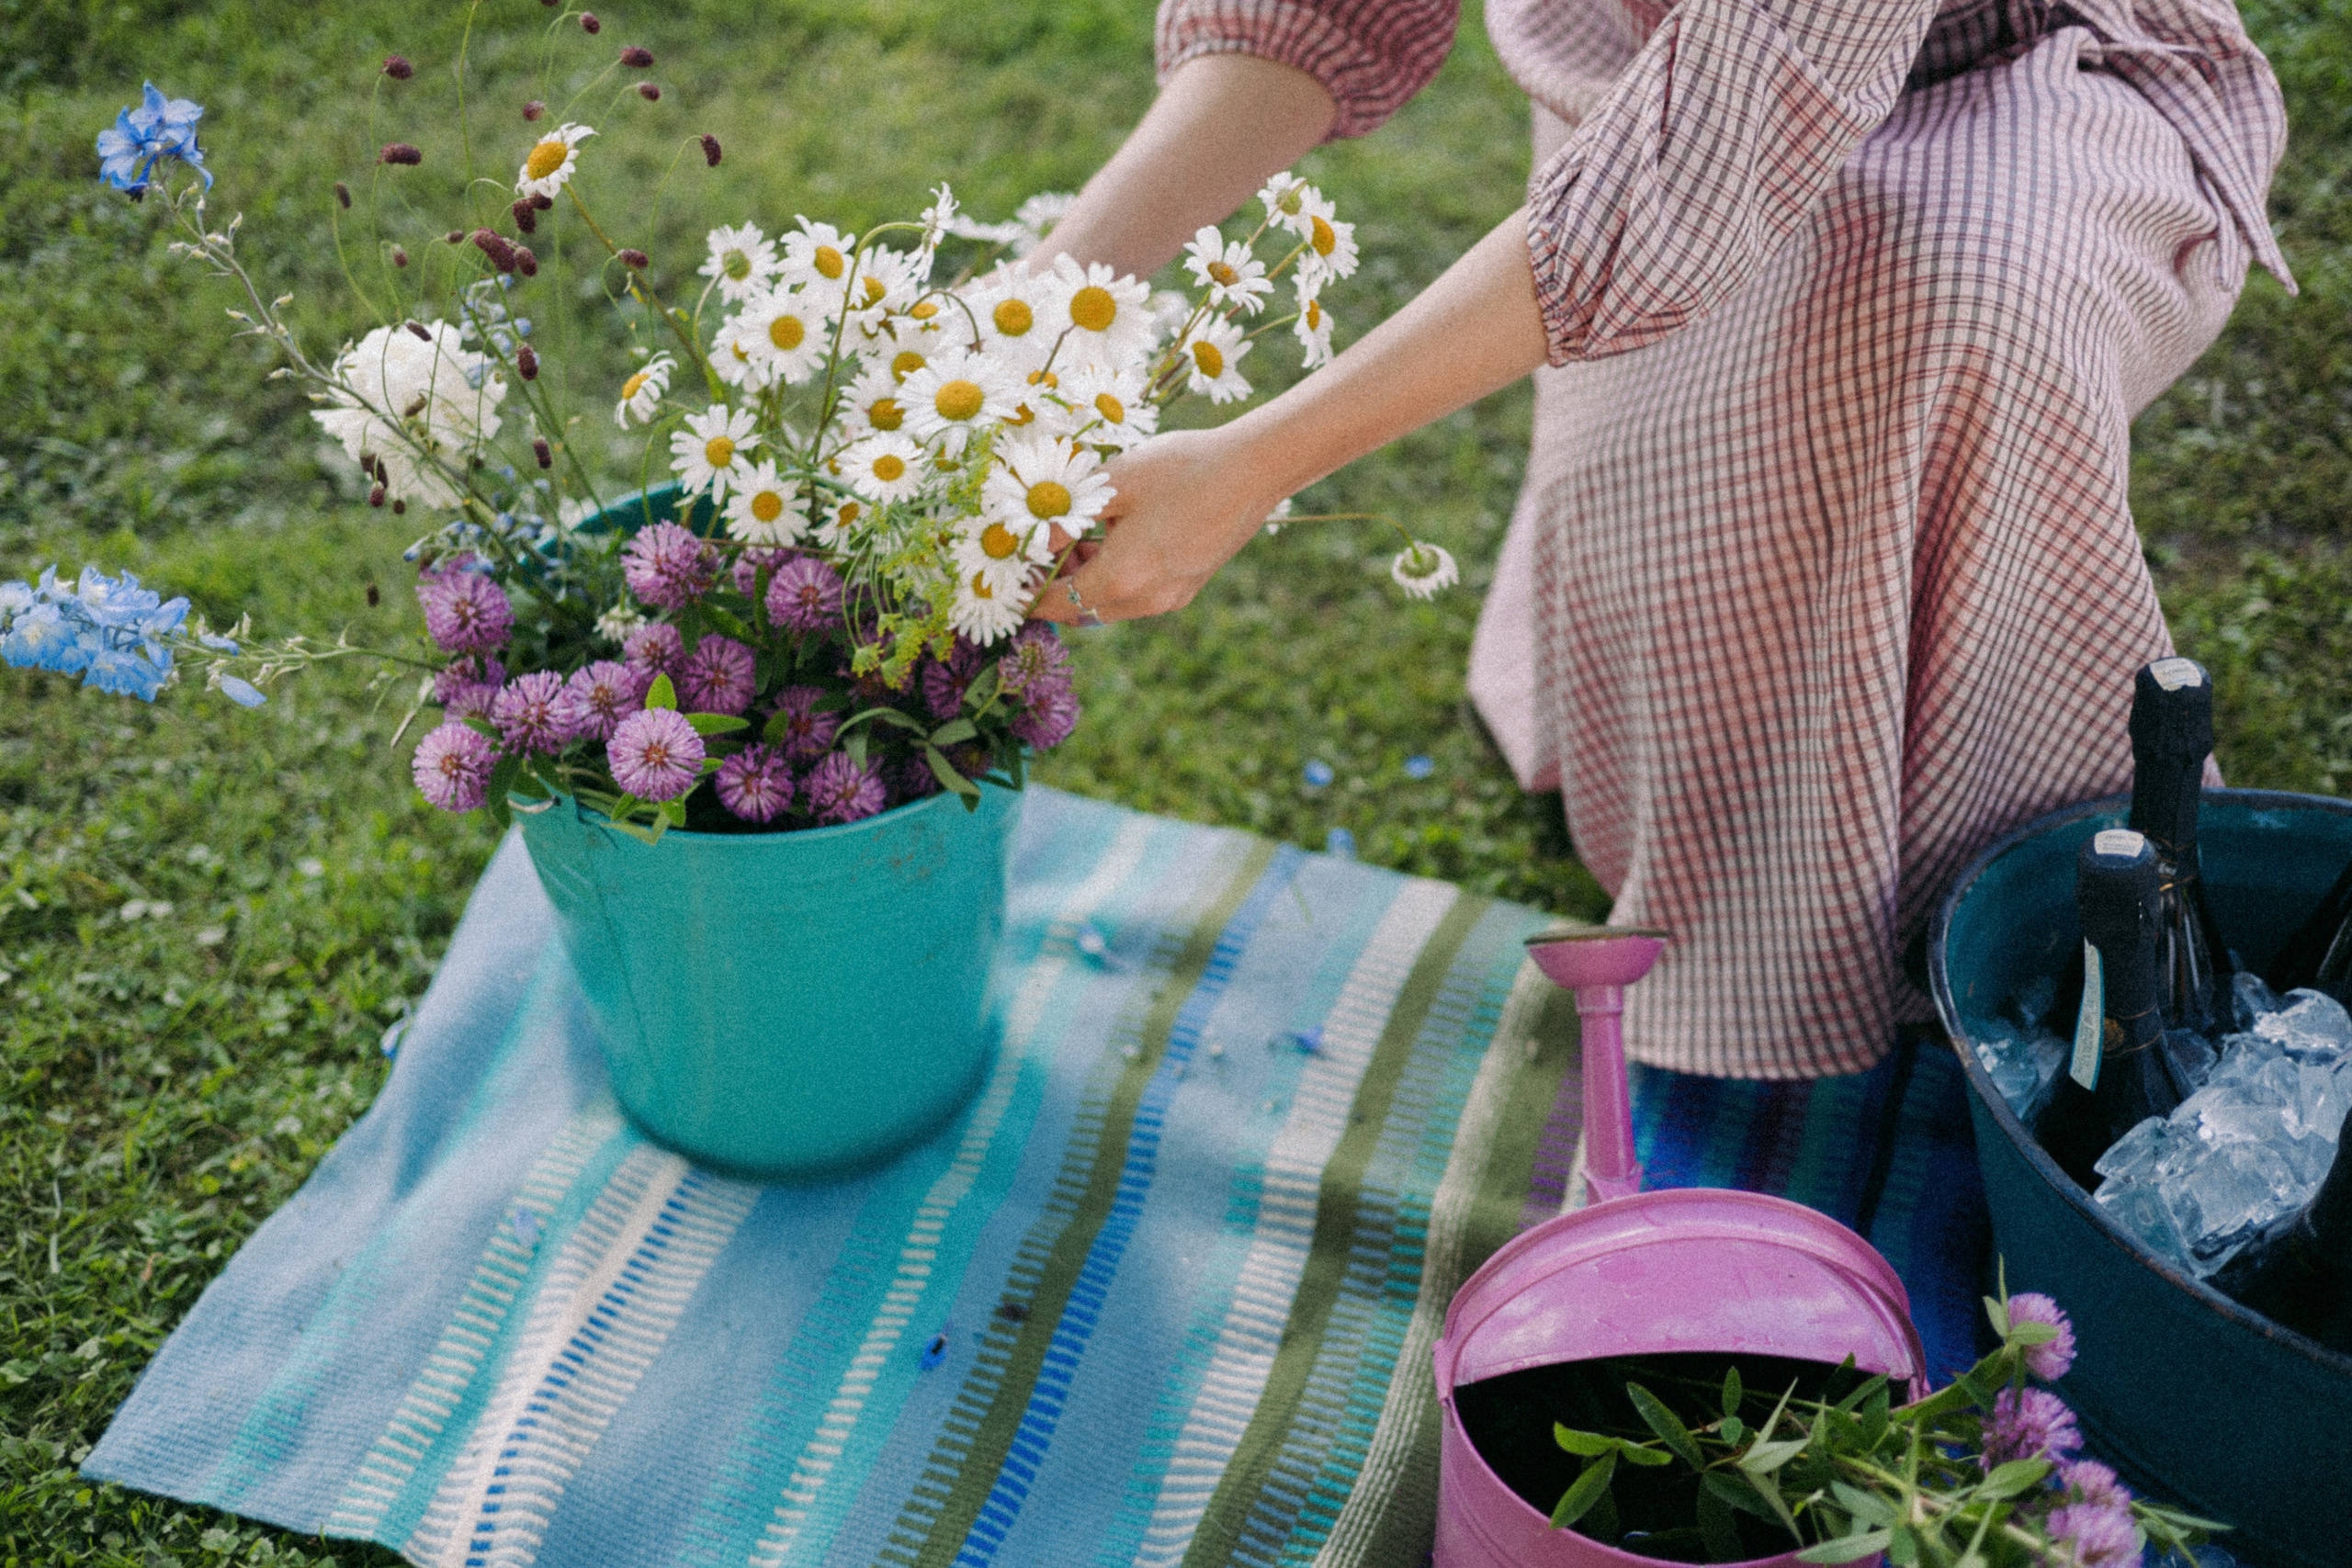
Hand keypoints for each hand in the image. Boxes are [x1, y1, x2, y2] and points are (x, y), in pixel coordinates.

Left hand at [1029, 424, 1283, 626]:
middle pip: (1082, 609)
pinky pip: (1138, 594)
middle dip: (1055, 585)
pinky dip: (1116, 576)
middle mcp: (1146, 600)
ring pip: (1110, 603)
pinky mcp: (1188, 586)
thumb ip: (1068, 514)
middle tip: (1037, 550)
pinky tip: (1116, 535)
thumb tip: (1037, 535)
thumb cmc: (1181, 468)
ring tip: (1077, 534)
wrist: (1253, 470)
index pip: (1057, 602)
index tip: (1009, 581)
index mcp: (1122, 577)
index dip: (1028, 595)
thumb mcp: (1114, 481)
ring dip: (1086, 579)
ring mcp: (1171, 597)